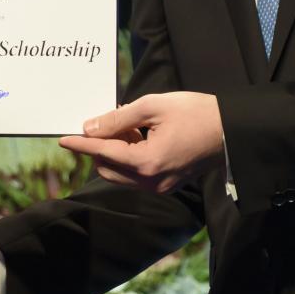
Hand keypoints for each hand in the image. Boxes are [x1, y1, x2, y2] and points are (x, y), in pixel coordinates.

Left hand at [59, 91, 223, 193]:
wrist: (231, 130)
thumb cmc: (195, 112)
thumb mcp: (153, 106)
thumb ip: (118, 119)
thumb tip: (90, 128)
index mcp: (147, 162)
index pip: (102, 153)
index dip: (80, 144)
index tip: (62, 139)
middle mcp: (151, 182)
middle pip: (107, 168)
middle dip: (100, 147)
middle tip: (110, 122)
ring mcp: (160, 187)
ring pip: (121, 174)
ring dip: (115, 153)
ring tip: (131, 128)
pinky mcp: (168, 185)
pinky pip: (136, 176)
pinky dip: (130, 158)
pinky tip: (141, 138)